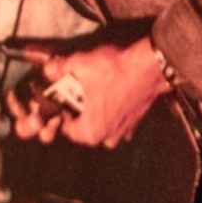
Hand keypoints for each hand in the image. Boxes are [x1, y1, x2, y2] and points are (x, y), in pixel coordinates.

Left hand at [6, 36, 170, 148]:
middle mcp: (105, 138)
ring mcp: (123, 131)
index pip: (65, 127)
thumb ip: (60, 69)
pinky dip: (112, 106)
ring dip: (96, 107)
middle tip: (80, 87)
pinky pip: (116, 117)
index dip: (61, 109)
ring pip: (100, 121)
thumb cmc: (116, 70)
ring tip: (96, 86)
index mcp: (89, 132)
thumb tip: (48, 69)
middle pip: (82, 124)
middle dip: (79, 107)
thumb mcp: (81, 64)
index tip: (62, 94)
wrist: (152, 66)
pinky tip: (113, 88)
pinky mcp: (135, 121)